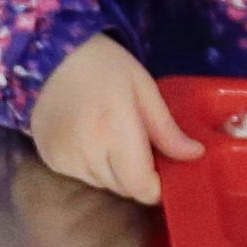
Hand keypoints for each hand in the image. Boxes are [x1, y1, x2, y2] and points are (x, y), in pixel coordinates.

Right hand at [27, 42, 200, 204]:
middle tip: (138, 146)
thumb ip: (167, 129)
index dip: (157, 186)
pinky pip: (82, 177)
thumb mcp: (144, 89)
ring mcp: (65, 158)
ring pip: (104, 185)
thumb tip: (195, 155)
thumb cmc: (104, 67)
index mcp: (115, 129)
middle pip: (124, 188)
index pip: (141, 186)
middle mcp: (87, 150)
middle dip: (138, 176)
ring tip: (112, 140)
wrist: (51, 57)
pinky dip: (93, 166)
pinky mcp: (51, 160)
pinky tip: (90, 139)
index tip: (162, 171)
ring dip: (115, 172)